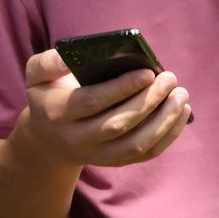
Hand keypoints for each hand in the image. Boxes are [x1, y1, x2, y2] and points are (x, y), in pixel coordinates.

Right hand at [18, 47, 191, 170]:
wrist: (50, 139)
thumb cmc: (50, 96)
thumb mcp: (37, 76)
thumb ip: (48, 62)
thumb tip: (68, 56)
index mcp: (58, 113)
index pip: (94, 101)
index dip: (122, 88)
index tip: (148, 72)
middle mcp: (77, 139)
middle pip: (118, 124)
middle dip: (148, 101)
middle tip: (170, 79)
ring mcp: (98, 155)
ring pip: (136, 144)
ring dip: (163, 120)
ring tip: (181, 95)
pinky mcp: (116, 162)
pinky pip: (146, 154)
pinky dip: (168, 135)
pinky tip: (182, 113)